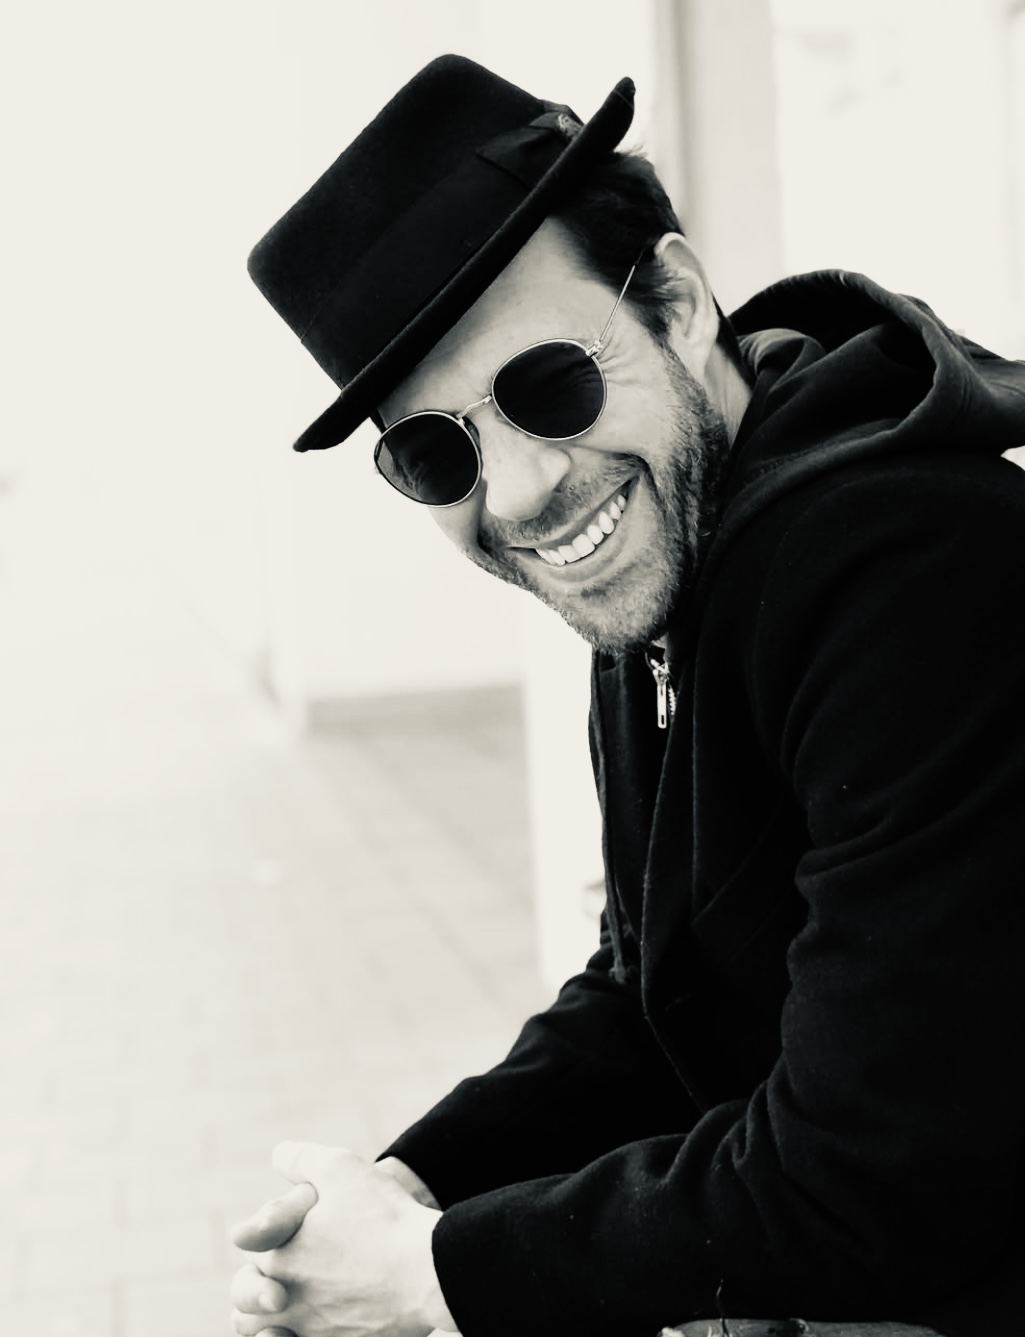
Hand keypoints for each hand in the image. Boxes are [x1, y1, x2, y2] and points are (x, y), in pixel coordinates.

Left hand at [230, 1141, 455, 1336]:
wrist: (428, 1269)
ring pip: (264, 1335)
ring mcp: (313, 1331)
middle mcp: (288, 1301)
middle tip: (274, 1278)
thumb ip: (302, 1159)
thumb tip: (278, 1154)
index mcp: (280, 1256)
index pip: (249, 1246)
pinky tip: (313, 1326)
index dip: (260, 1231)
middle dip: (252, 1287)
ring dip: (265, 1323)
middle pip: (244, 1300)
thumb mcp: (340, 1168)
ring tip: (284, 1307)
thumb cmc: (383, 1217)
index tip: (271, 1228)